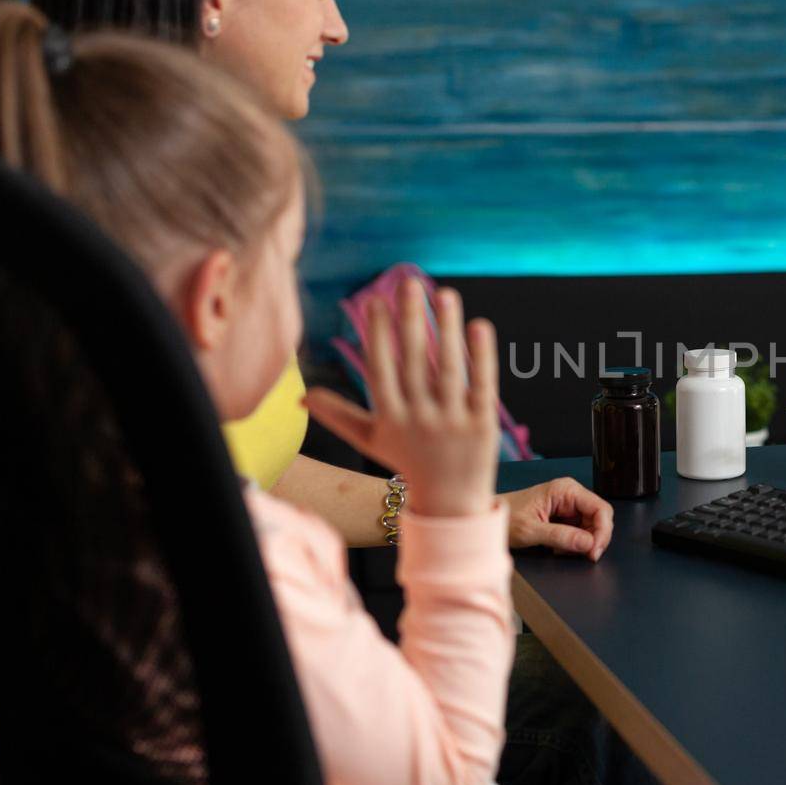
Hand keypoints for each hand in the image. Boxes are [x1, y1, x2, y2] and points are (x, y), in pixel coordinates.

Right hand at [305, 280, 499, 517]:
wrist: (450, 501)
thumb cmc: (408, 462)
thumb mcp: (371, 440)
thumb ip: (338, 415)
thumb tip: (301, 396)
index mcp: (391, 418)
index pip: (381, 369)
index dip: (377, 335)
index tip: (375, 300)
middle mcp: (419, 418)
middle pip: (413, 363)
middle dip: (410, 321)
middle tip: (409, 283)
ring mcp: (453, 421)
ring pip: (448, 369)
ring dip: (446, 329)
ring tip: (444, 293)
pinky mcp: (483, 424)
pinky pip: (482, 384)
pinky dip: (482, 356)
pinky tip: (480, 325)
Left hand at [502, 478, 613, 560]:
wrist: (488, 518)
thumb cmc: (504, 517)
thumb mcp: (531, 530)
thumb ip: (561, 536)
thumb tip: (588, 543)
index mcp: (566, 490)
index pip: (600, 509)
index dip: (603, 532)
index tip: (594, 551)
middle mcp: (570, 495)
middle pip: (599, 518)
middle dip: (593, 539)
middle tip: (584, 556)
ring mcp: (568, 505)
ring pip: (591, 527)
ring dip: (581, 543)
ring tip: (560, 549)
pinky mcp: (564, 516)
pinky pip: (580, 531)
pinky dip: (572, 544)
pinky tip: (557, 547)